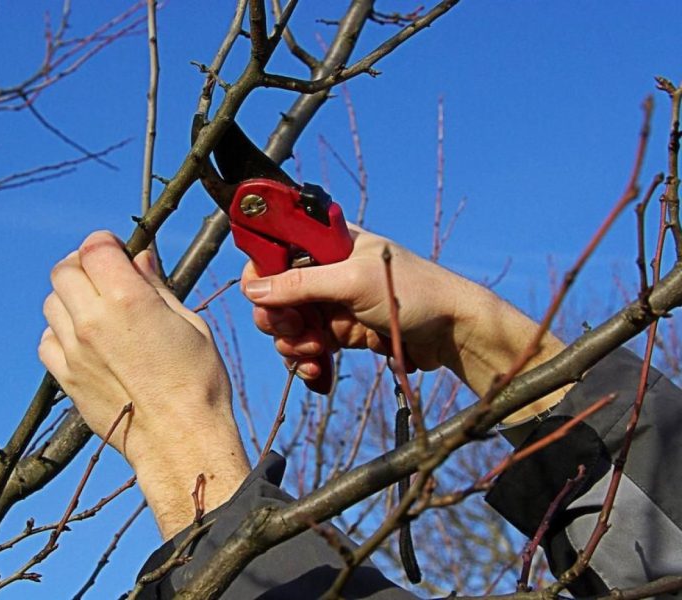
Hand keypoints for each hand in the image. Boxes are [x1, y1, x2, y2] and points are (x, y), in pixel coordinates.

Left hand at [39, 231, 248, 537]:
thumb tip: (139, 259)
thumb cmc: (197, 381)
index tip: (118, 250)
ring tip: (98, 310)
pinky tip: (86, 340)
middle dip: (85, 264)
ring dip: (71, 297)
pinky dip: (61, 331)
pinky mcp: (66, 378)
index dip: (106, 243)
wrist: (179, 439)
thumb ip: (156, 286)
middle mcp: (92, 320)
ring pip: (52, 303)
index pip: (95, 248)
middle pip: (65, 270)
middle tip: (106, 275)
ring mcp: (74, 350)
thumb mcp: (189, 323)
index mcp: (127, 299)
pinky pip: (47, 340)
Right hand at [242, 225, 567, 419]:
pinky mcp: (338, 331)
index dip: (261, 276)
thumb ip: (301, 284)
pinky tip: (317, 372)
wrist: (453, 332)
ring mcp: (330, 302)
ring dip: (293, 345)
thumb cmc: (414, 293)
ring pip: (287, 325)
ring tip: (315, 355)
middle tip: (296, 332)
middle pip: (274, 293)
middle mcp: (324, 269)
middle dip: (279, 319)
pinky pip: (306, 346)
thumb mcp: (353, 283)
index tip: (266, 302)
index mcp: (327, 242)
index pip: (274, 250)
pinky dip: (306, 361)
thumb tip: (252, 289)